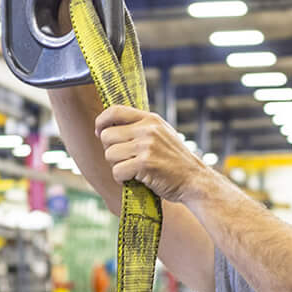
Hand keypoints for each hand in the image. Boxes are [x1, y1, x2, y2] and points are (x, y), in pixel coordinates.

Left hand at [94, 105, 208, 202]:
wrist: (193, 179)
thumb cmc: (173, 160)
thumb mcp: (161, 134)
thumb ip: (140, 128)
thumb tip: (110, 127)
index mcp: (150, 119)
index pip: (115, 111)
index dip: (101, 121)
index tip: (99, 132)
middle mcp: (147, 129)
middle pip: (107, 136)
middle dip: (110, 151)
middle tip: (123, 160)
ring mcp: (146, 146)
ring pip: (110, 155)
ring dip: (116, 166)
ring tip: (131, 170)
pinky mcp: (145, 164)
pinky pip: (117, 171)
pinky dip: (121, 179)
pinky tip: (133, 180)